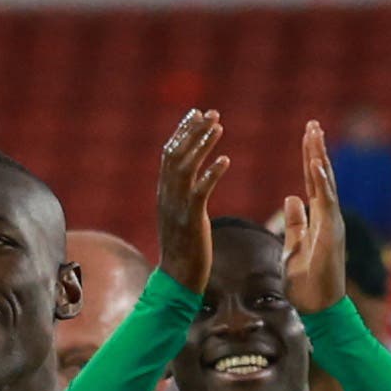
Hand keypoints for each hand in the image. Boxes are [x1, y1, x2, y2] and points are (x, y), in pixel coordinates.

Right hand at [151, 108, 225, 296]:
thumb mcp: (179, 216)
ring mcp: (177, 206)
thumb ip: (182, 196)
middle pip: (176, 154)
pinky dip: (212, 173)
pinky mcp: (191, 219)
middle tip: (212, 112)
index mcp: (164, 192)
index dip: (183, 132)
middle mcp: (167, 195)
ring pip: (186, 167)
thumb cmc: (184, 249)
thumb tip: (190, 180)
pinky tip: (226, 160)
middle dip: (193, 131)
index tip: (197, 113)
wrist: (178, 277)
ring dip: (202, 144)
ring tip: (219, 127)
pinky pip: (200, 191)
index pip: (170, 154)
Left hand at [281, 121, 349, 315]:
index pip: (313, 182)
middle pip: (322, 177)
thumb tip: (291, 197)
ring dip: (321, 159)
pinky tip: (316, 165)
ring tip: (315, 134)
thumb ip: (295, 222)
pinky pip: (327, 205)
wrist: (319, 309)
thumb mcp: (293, 246)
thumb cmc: (307, 283)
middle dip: (317, 150)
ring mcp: (332, 224)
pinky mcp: (331, 235)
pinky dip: (322, 184)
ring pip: (327, 185)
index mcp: (319, 219)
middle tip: (313, 124)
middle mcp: (328, 218)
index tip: (307, 135)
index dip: (309, 159)